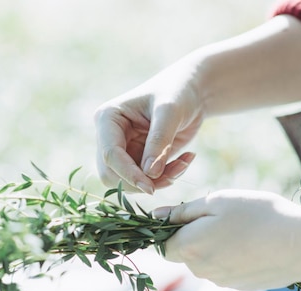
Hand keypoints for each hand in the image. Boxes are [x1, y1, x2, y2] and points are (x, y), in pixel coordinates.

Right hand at [94, 58, 202, 193]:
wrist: (191, 93)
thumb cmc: (178, 93)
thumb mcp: (170, 112)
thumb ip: (159, 141)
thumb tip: (150, 174)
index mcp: (108, 118)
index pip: (110, 154)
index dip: (128, 174)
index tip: (151, 188)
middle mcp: (109, 136)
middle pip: (112, 175)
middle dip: (141, 182)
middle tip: (172, 177)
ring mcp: (122, 150)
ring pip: (129, 182)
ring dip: (157, 181)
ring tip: (183, 164)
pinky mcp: (137, 160)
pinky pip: (146, 180)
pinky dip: (166, 178)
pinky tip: (184, 161)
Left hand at [153, 190, 300, 289]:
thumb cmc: (258, 215)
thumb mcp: (217, 202)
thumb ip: (182, 212)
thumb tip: (155, 216)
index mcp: (190, 248)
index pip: (161, 246)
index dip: (168, 231)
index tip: (187, 215)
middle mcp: (201, 270)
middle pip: (184, 254)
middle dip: (194, 236)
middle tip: (222, 217)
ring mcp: (222, 282)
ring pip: (206, 262)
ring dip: (214, 246)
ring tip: (243, 229)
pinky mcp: (240, 287)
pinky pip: (225, 269)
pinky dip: (232, 257)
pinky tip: (254, 243)